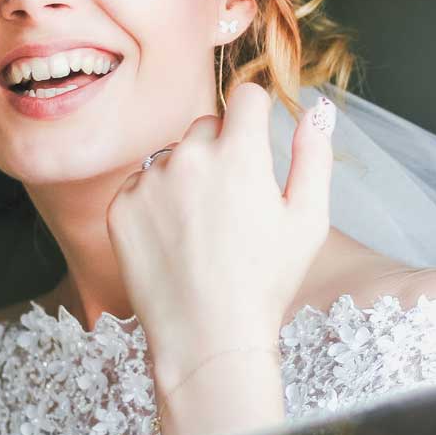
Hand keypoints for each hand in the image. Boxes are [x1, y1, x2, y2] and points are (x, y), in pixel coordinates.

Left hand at [107, 82, 334, 383]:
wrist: (207, 339)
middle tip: (233, 203)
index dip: (256, 115)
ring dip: (186, 175)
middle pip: (207, 124)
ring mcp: (149, 181)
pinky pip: (141, 184)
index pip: (245, 96)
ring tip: (202, 229)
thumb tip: (315, 111)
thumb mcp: (308, 220)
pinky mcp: (120, 207)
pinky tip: (175, 241)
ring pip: (172, 155)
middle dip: (222, 149)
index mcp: (240, 154)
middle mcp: (189, 157)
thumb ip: (314, 156)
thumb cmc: (264, 284)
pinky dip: (155, 203)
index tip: (256, 139)